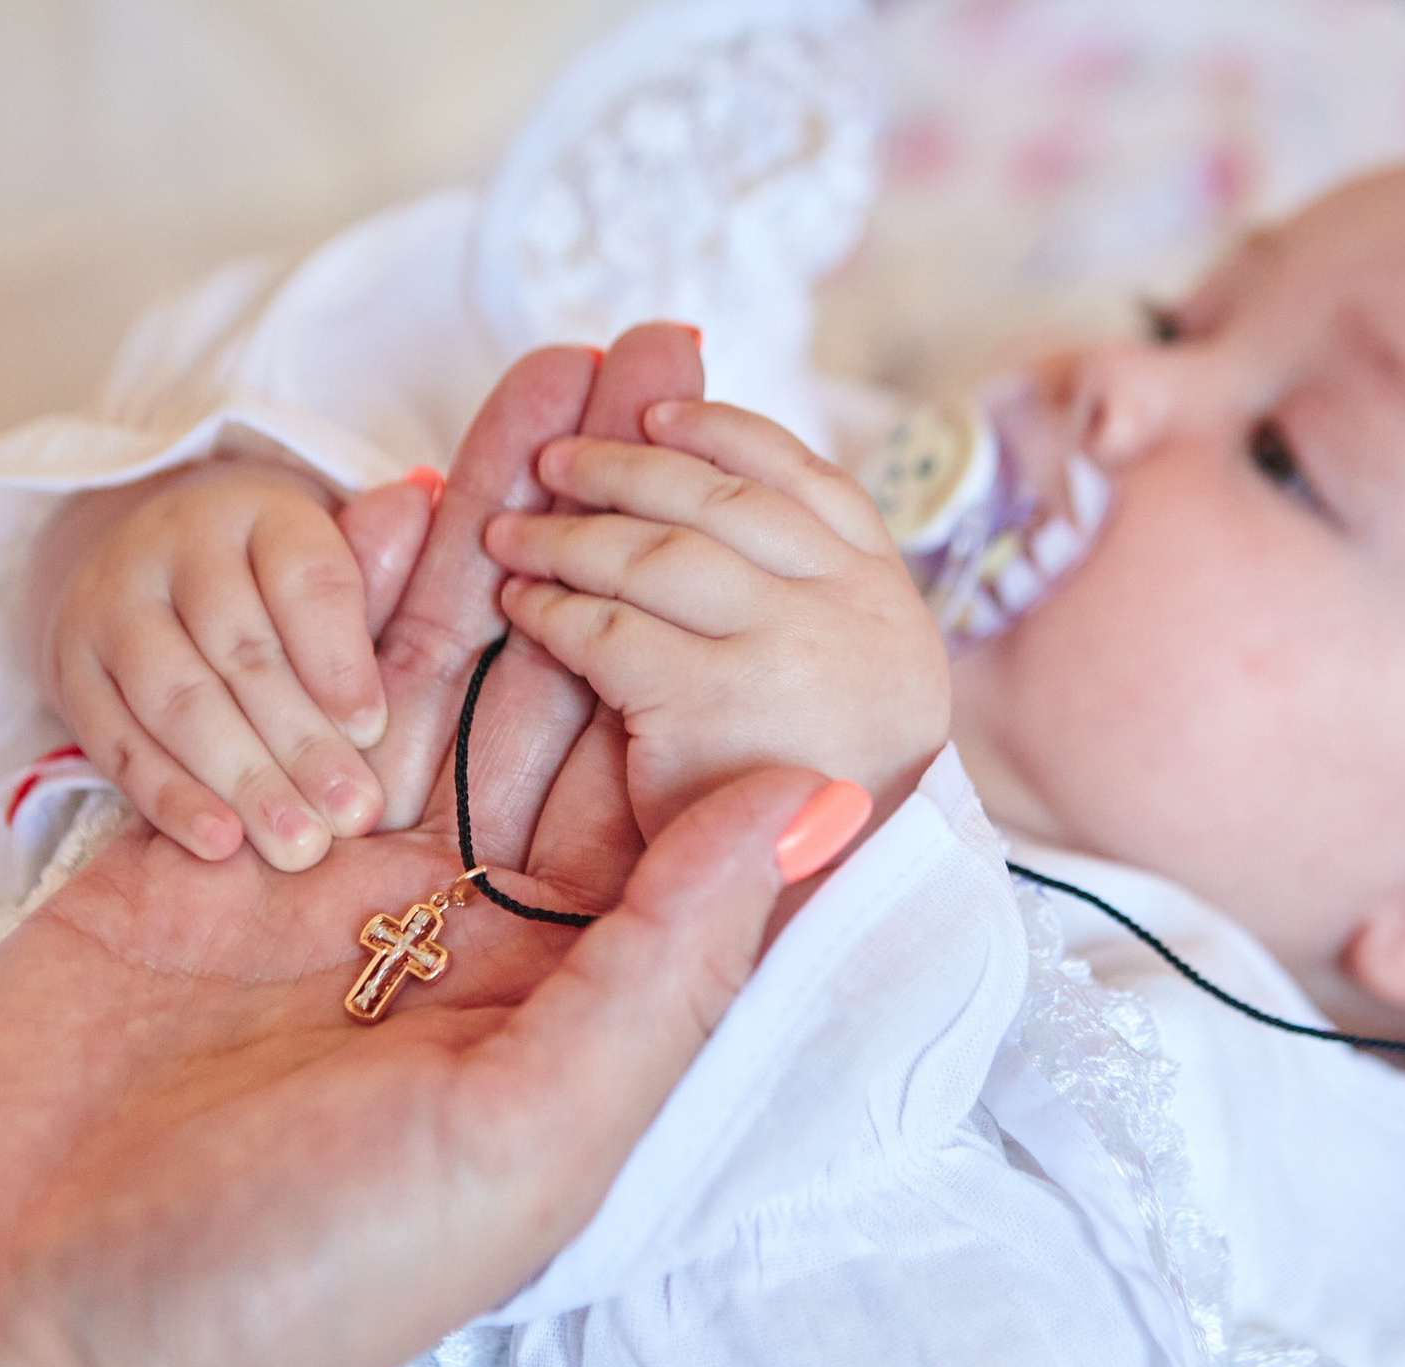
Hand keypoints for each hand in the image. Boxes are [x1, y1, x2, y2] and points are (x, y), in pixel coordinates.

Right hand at [0, 329, 837, 1366]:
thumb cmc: (276, 1289)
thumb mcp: (519, 1143)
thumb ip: (664, 967)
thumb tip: (808, 802)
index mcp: (563, 1017)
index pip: (675, 803)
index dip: (723, 648)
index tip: (776, 502)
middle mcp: (459, 944)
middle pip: (566, 708)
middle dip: (621, 545)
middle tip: (670, 369)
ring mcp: (321, 890)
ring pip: (432, 678)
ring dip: (497, 532)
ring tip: (561, 377)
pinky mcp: (189, 859)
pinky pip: (286, 697)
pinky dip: (340, 596)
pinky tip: (406, 485)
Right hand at [34, 457, 440, 870]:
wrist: (145, 570)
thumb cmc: (271, 584)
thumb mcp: (327, 555)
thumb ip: (375, 558)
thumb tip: (420, 505)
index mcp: (257, 511)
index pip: (301, 576)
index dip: (338, 656)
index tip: (373, 730)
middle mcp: (173, 547)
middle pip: (240, 649)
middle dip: (301, 741)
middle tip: (352, 814)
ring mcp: (112, 607)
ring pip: (175, 698)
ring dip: (240, 778)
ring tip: (297, 844)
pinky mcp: (73, 671)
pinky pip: (118, 741)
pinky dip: (170, 797)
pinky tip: (220, 843)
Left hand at [486, 397, 950, 838]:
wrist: (849, 917)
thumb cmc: (828, 816)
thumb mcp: (860, 695)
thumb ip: (809, 607)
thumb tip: (721, 503)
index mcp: (888, 599)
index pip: (809, 482)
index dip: (729, 435)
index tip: (663, 412)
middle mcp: (852, 611)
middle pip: (725, 500)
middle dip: (631, 461)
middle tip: (560, 449)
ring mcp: (788, 651)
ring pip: (663, 552)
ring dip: (578, 527)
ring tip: (517, 523)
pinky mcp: (715, 704)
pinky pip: (612, 630)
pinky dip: (558, 609)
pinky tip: (523, 604)